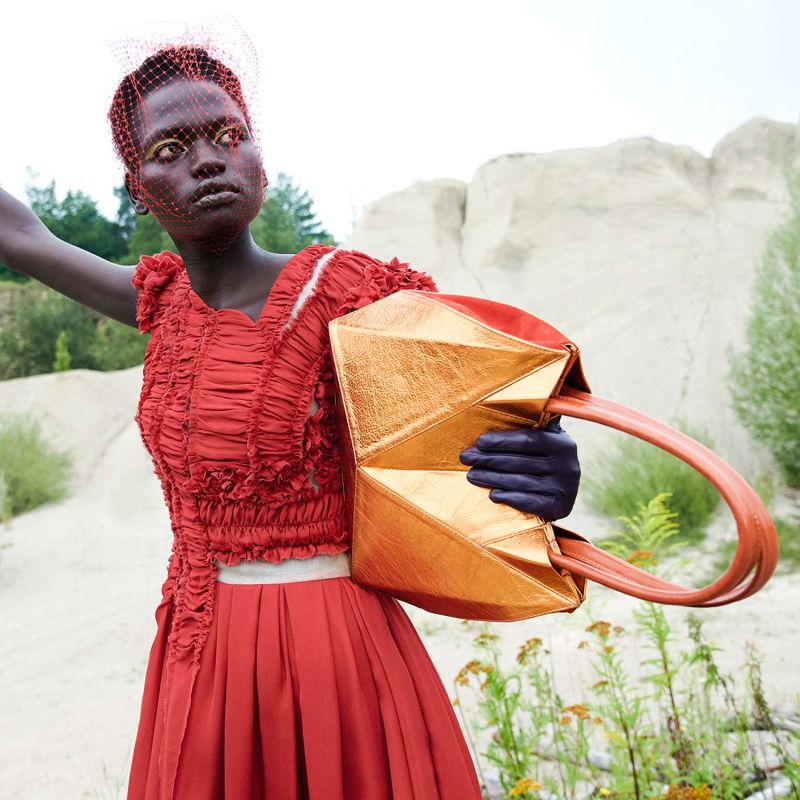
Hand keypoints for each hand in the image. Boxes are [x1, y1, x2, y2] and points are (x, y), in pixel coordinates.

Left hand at [458, 416, 579, 520]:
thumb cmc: (545, 460)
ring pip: (520, 481)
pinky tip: (492, 495)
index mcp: (562, 443)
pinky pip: (529, 502)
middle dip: (488, 459)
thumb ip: (536, 423)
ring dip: (491, 478)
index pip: (528, 440)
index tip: (479, 441)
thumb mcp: (547, 440)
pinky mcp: (559, 508)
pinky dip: (509, 498)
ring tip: (470, 475)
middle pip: (519, 461)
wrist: (563, 496)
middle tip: (465, 457)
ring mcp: (564, 488)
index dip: (502, 441)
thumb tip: (518, 395)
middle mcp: (567, 465)